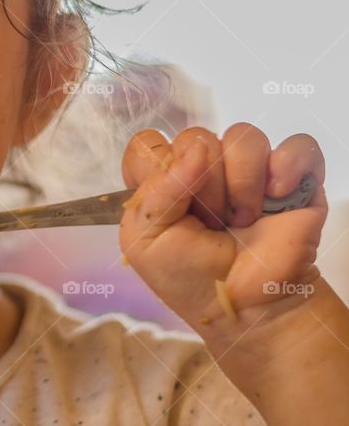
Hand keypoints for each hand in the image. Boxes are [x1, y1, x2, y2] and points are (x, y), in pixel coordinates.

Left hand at [119, 123, 326, 334]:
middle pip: (196, 138)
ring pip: (243, 136)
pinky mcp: (293, 178)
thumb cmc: (190, 277)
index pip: (148, 143)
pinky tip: (278, 197)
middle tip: (211, 222)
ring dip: (242, 183)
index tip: (169, 201)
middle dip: (203, 186)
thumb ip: (154, 191)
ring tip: (244, 219)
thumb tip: (196, 149)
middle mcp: (203, 169)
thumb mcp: (145, 241)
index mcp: (163, 181)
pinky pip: (298, 145)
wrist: (247, 307)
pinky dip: (288, 167)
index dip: (156, 165)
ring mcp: (249, 171)